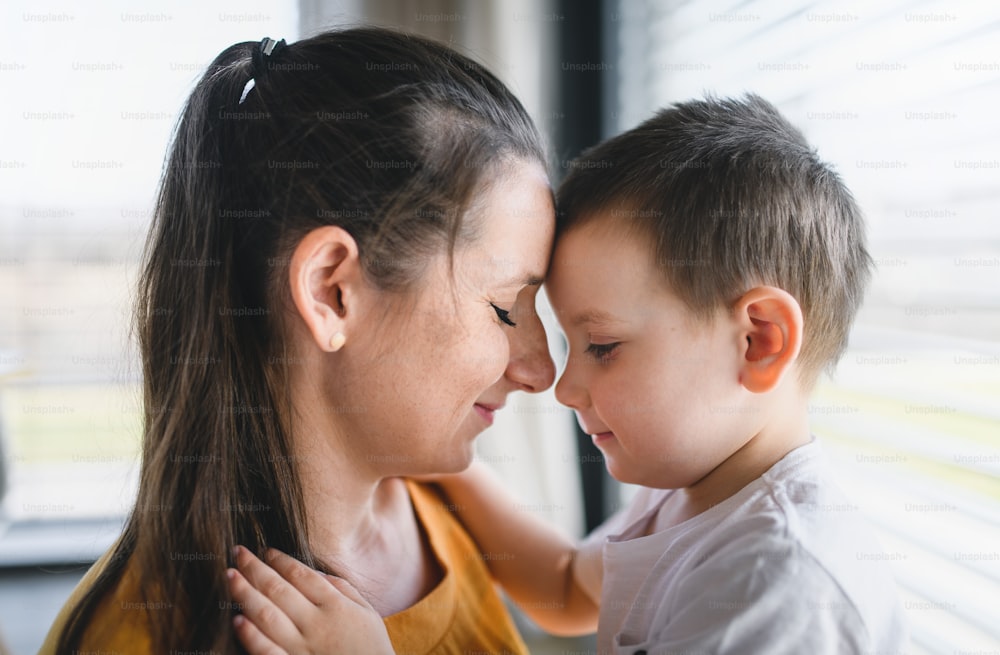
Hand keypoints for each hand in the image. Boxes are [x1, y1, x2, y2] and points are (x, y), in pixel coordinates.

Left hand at [227, 545, 394, 654]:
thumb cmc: (372, 649)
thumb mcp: (368, 614)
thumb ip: (344, 590)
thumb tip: (316, 572)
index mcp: (336, 606)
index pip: (302, 575)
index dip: (280, 560)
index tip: (265, 550)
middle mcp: (316, 624)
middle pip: (279, 589)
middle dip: (255, 568)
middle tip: (238, 552)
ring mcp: (302, 648)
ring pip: (268, 616)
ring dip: (246, 594)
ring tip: (230, 577)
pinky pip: (268, 651)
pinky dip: (251, 636)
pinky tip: (238, 621)